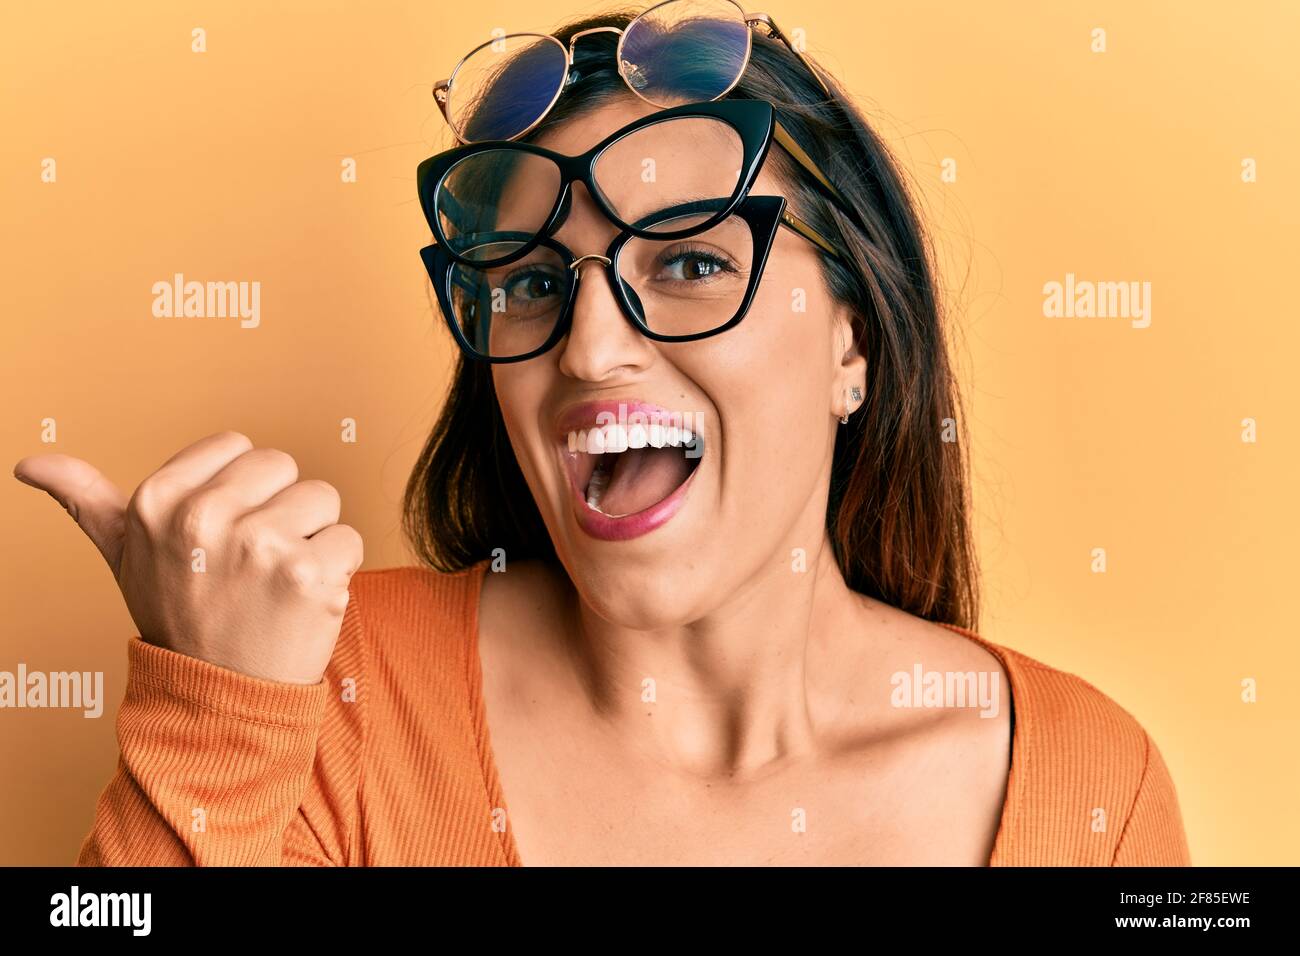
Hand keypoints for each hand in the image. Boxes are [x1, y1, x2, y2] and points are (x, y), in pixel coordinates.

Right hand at [13, 431, 362, 683]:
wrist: (218, 699)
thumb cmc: (179, 617)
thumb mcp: (123, 557)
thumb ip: (86, 502)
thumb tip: (29, 463)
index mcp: (158, 502)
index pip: (238, 445)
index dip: (241, 489)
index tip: (223, 534)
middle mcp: (205, 518)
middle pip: (284, 466)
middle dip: (278, 508)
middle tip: (253, 562)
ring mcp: (259, 546)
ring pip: (323, 497)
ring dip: (312, 536)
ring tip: (277, 580)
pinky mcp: (309, 574)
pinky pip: (349, 538)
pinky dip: (338, 569)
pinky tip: (303, 600)